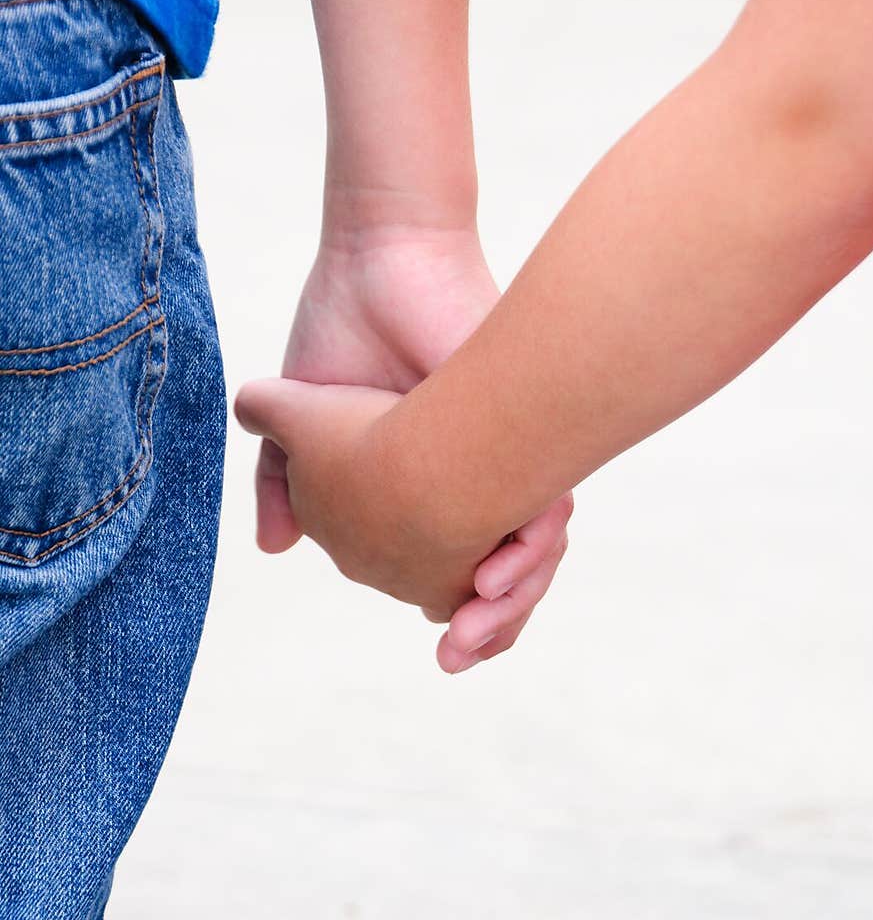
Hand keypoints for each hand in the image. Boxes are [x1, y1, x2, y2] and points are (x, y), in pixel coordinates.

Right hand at [250, 195, 571, 669]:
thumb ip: (285, 485)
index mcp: (424, 482)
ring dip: (513, 600)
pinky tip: (498, 575)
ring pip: (531, 549)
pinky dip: (533, 548)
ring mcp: (502, 452)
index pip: (455, 574)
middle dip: (489, 626)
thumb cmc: (342, 333)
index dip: (457, 619)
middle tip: (459, 656)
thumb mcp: (298, 427)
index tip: (447, 656)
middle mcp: (474, 473)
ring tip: (477, 628)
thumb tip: (275, 552)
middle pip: (501, 575)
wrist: (380, 264)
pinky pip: (549, 500)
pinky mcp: (524, 421)